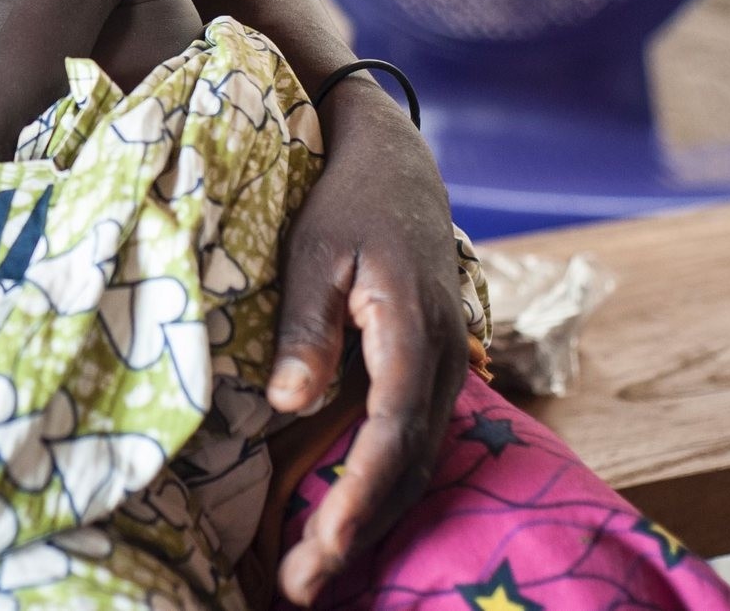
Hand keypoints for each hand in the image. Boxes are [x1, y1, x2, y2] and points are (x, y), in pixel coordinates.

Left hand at [271, 82, 465, 605]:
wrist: (394, 161)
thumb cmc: (345, 202)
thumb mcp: (314, 252)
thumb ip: (304, 327)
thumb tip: (287, 402)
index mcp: (411, 331)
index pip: (392, 435)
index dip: (358, 498)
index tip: (321, 549)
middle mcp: (439, 359)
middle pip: (409, 468)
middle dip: (360, 534)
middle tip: (302, 589)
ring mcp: (442, 366)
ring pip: (417, 464)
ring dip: (372, 523)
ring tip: (316, 576)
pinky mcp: (428, 370)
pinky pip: (413, 444)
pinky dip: (382, 491)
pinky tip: (346, 522)